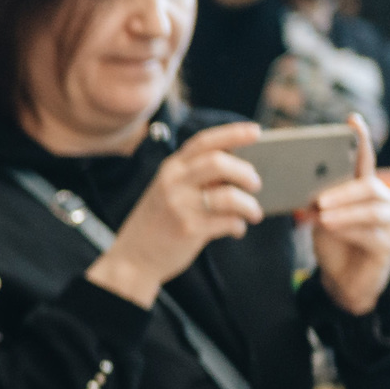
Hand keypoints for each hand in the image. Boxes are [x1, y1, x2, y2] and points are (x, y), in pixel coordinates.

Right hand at [85, 123, 263, 307]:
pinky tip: (236, 229)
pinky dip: (238, 225)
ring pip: (228, 196)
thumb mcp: (168, 191)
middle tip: (256, 183)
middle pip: (218, 162)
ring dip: (249, 205)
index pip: (204, 142)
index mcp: (171, 168)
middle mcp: (173, 183)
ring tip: (254, 213)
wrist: (133, 256)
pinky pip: (228, 222)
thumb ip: (195, 178)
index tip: (256, 132)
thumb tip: (238, 170)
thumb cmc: (158, 221)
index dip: (232, 133)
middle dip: (245, 172)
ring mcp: (180, 206)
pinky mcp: (189, 229)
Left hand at [310, 115, 389, 315]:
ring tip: (322, 217)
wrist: (344, 281)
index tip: (352, 119)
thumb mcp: (321, 219)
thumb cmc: (334, 244)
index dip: (360, 139)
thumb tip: (304, 189)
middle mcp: (384, 201)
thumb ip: (318, 202)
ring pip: (371, 210)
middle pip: (368, 186)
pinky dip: (349, 231)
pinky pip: (371, 233)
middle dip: (342, 191)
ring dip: (344, 212)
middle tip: (319, 200)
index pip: (364, 160)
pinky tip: (332, 231)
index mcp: (366, 189)